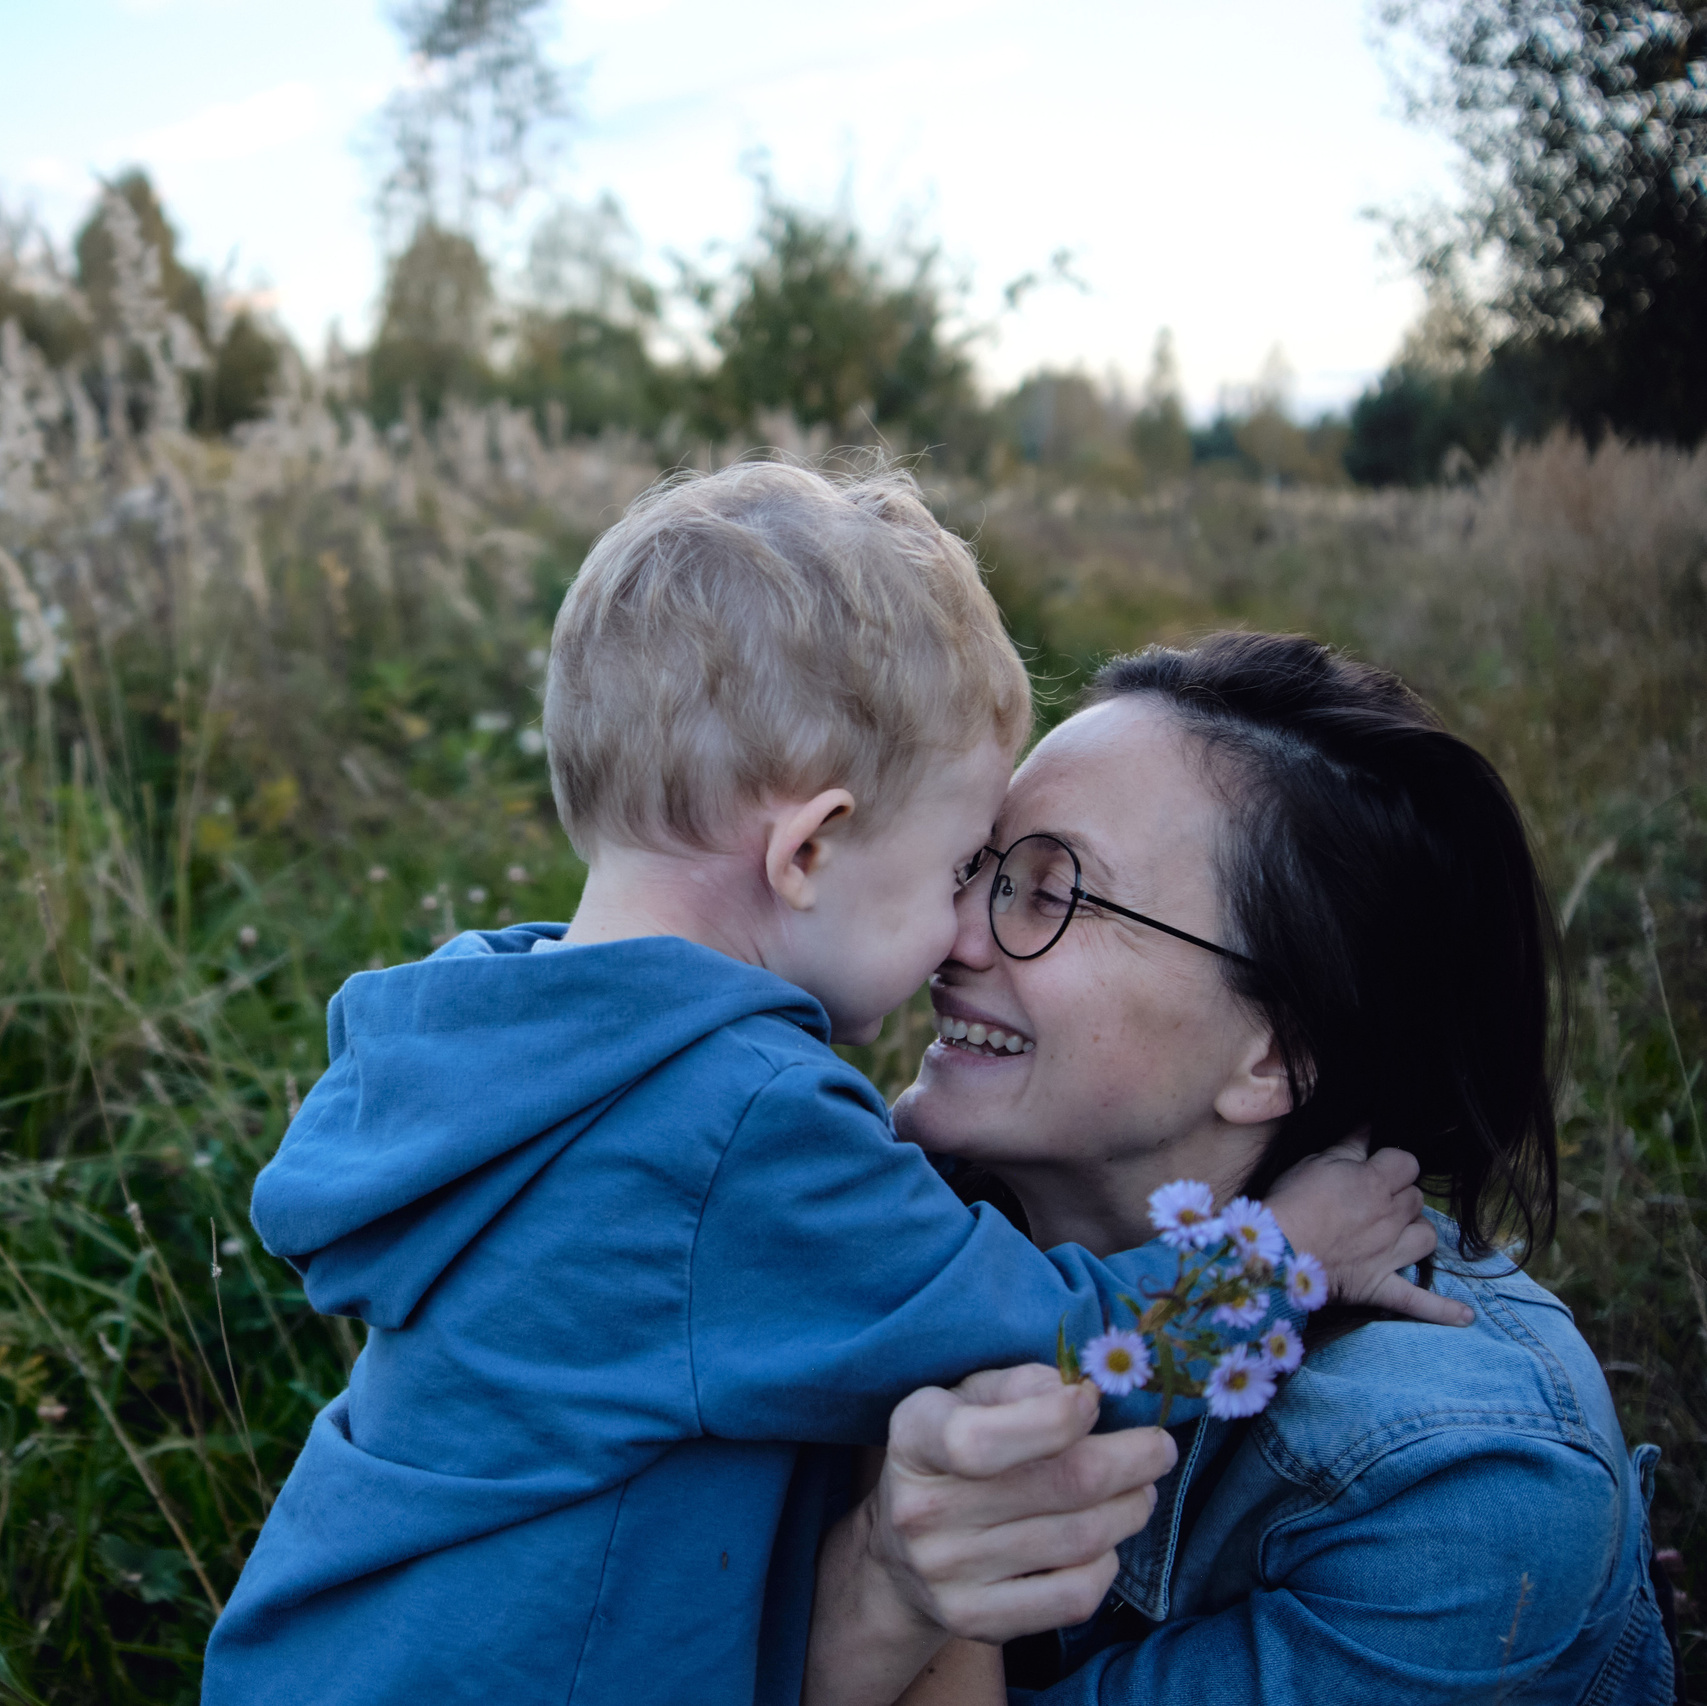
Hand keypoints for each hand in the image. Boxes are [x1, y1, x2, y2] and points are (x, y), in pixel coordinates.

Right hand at [872, 1364, 1176, 1642]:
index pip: (982, 1439)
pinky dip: (1108, 1564)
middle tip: (1159, 1449)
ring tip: (1139, 1490)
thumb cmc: (953, 1451)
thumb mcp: (967, 1397)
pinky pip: (1073, 1597)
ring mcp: (947, 1573)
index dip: (1054, 1420)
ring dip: (1130, 1509)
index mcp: (915, 1436)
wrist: (898, 1553)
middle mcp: (923, 1509)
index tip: (1094, 1400)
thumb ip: (1019, 1385)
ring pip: (1080, 1540)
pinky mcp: (975, 1620)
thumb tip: (1076, 1390)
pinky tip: (1106, 1540)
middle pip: (1061, 1486)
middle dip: (1131, 1462)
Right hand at [1266, 1133, 1473, 1326]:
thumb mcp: (1316, 1161)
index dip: (1390, 1163)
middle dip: (1399, 1196)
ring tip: (1399, 1232)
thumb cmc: (1292, 1200)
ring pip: (1428, 1237)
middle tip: (1370, 1199)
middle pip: (1416, 1198)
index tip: (1372, 1167)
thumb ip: (1349, 1146)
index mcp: (1377, 1183)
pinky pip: (1421, 1301)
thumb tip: (1369, 1126)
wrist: (1276, 1250)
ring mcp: (1392, 1254)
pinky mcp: (1383, 1286)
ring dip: (1416, 1232)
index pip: (1406, 1162)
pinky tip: (1465, 1316)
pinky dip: (1443, 1310)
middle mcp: (1393, 1217)